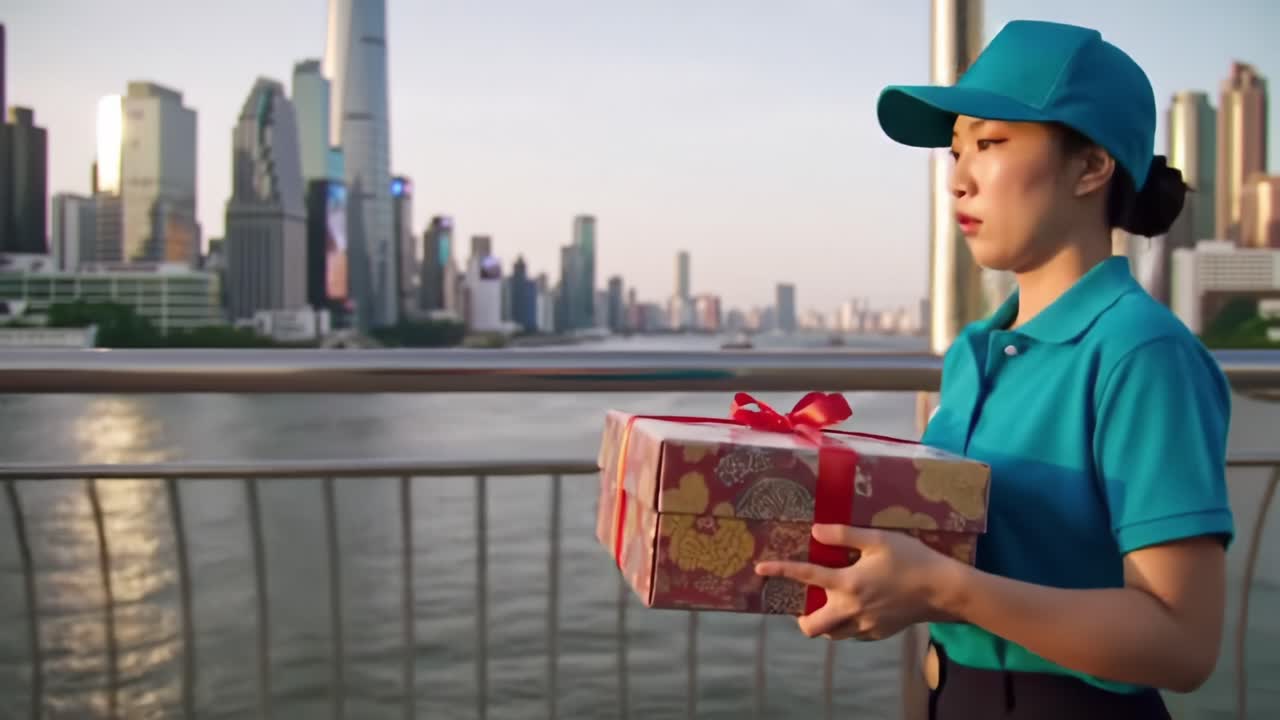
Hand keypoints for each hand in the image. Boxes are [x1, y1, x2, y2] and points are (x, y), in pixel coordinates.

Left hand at [755, 524, 961, 640]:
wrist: (943, 590)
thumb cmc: (911, 558)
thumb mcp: (878, 539)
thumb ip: (844, 535)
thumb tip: (815, 530)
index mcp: (848, 583)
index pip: (805, 577)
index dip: (780, 571)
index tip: (760, 569)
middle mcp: (851, 609)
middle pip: (812, 627)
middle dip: (801, 618)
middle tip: (805, 603)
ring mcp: (865, 626)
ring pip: (832, 634)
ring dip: (825, 621)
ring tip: (832, 603)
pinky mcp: (878, 634)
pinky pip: (852, 634)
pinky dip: (847, 624)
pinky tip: (858, 607)